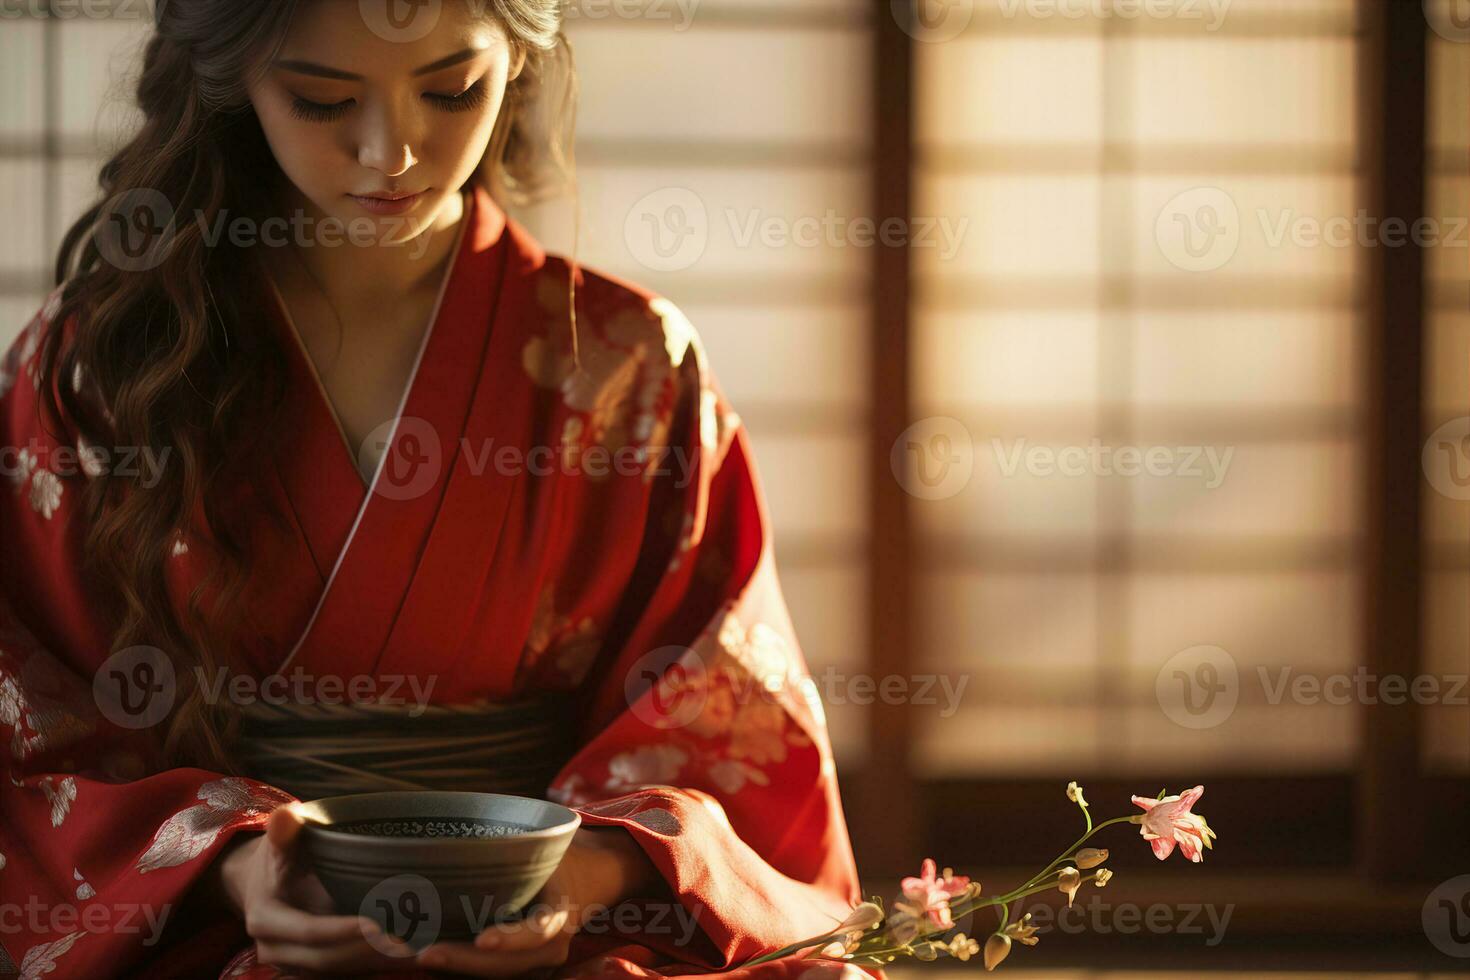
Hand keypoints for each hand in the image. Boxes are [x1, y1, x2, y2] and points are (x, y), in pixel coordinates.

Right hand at [218, 804, 417, 973]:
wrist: (265, 883)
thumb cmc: (281, 855)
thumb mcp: (281, 840)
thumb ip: (284, 830)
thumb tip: (285, 816)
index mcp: (266, 920)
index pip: (308, 931)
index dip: (341, 931)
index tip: (376, 925)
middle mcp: (276, 950)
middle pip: (326, 959)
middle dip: (368, 953)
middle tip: (409, 944)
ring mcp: (294, 964)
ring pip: (339, 972)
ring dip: (378, 965)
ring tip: (418, 952)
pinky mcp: (313, 969)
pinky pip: (346, 974)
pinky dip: (376, 967)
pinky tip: (410, 958)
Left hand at [412, 826, 661, 975]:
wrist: (588, 878)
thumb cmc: (560, 855)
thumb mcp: (548, 843)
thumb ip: (517, 845)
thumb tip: (460, 824)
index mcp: (561, 912)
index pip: (540, 931)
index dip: (512, 938)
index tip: (482, 940)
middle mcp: (552, 947)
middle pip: (508, 964)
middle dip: (464, 962)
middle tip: (424, 954)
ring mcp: (537, 963)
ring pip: (497, 974)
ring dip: (456, 969)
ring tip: (413, 957)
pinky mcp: (520, 968)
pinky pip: (491, 973)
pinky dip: (459, 968)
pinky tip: (428, 956)